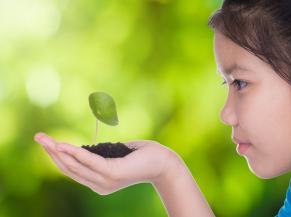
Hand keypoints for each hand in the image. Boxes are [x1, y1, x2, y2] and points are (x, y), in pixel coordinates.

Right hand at [34, 132, 178, 194]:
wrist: (163, 162)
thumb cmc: (140, 156)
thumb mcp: (114, 157)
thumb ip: (99, 157)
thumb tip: (84, 148)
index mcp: (98, 182)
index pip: (71, 170)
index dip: (56, 157)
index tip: (45, 143)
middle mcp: (98, 184)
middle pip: (69, 168)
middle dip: (51, 153)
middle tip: (38, 137)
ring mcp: (105, 180)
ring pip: (75, 166)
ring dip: (58, 151)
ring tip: (44, 139)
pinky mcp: (113, 172)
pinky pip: (89, 161)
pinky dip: (75, 152)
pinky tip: (63, 144)